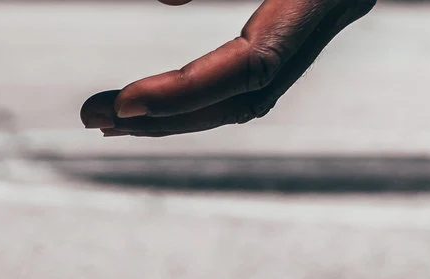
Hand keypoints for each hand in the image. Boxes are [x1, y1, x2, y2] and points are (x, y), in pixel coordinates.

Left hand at [81, 0, 373, 138]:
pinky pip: (254, 65)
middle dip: (169, 112)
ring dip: (177, 108)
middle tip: (93, 116)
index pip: (254, 64)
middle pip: (250, 94)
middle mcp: (336, 6)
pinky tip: (154, 93)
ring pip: (252, 90)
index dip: (186, 91)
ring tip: (109, 117)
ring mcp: (328, 10)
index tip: (124, 104)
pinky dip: (200, 85)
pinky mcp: (312, 5)